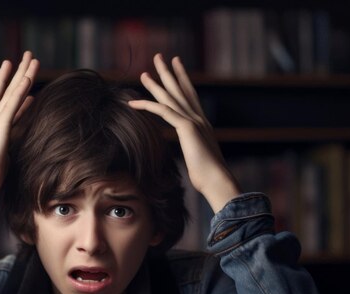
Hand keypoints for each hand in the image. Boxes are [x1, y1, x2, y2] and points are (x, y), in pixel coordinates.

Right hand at [0, 51, 39, 212]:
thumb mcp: (1, 161)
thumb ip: (7, 149)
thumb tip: (14, 146)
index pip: (1, 104)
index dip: (10, 89)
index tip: (18, 75)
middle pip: (5, 92)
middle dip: (16, 73)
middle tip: (25, 55)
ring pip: (10, 94)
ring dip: (22, 75)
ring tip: (31, 58)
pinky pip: (11, 106)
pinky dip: (20, 91)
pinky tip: (28, 79)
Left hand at [128, 53, 239, 212]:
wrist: (216, 180)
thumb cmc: (208, 176)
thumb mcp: (198, 158)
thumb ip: (193, 149)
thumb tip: (190, 155)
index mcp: (202, 123)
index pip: (190, 95)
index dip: (182, 78)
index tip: (176, 64)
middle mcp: (198, 118)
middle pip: (181, 89)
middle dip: (169, 72)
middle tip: (160, 57)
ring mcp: (193, 121)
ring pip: (170, 97)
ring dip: (156, 84)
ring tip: (144, 72)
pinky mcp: (185, 127)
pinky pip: (162, 111)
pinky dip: (147, 105)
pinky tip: (133, 102)